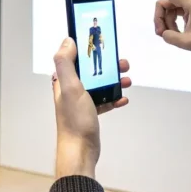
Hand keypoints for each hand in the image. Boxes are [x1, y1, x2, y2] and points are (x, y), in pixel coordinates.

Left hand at [51, 37, 130, 178]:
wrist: (80, 150)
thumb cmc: (75, 121)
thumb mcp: (70, 88)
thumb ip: (66, 63)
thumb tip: (67, 41)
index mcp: (63, 81)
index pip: (74, 57)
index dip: (87, 48)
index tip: (102, 42)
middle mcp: (70, 90)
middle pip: (91, 70)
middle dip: (107, 65)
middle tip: (122, 63)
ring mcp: (80, 102)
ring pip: (99, 85)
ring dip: (114, 81)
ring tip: (127, 80)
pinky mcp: (89, 113)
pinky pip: (104, 101)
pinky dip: (114, 98)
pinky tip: (123, 99)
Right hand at [136, 0, 190, 54]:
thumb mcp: (190, 43)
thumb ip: (171, 38)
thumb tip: (164, 33)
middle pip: (166, 3)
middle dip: (160, 18)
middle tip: (163, 35)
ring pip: (174, 7)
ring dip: (169, 21)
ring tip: (176, 37)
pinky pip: (183, 10)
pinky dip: (178, 20)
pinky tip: (184, 33)